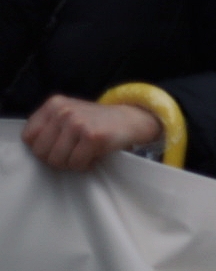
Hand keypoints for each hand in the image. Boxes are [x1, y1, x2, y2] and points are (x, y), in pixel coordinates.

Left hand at [22, 95, 162, 170]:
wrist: (130, 119)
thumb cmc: (95, 123)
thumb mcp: (68, 115)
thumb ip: (47, 126)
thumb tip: (29, 150)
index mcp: (54, 104)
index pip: (28, 137)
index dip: (41, 147)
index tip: (58, 146)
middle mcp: (64, 111)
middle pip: (40, 152)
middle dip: (55, 158)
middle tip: (72, 152)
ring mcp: (77, 122)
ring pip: (56, 160)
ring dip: (70, 163)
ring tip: (82, 154)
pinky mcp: (92, 136)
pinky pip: (75, 164)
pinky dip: (84, 165)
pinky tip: (93, 156)